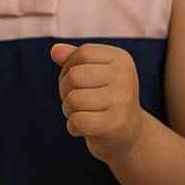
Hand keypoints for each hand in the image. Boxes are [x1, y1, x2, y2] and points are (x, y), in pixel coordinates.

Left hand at [50, 43, 145, 162]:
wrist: (129, 133)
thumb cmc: (106, 99)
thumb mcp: (94, 74)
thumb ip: (74, 59)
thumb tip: (55, 50)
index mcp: (122, 59)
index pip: (82, 53)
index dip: (70, 68)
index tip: (81, 82)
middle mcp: (126, 76)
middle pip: (74, 76)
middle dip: (66, 91)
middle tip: (80, 101)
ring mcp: (123, 100)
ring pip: (73, 100)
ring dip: (70, 110)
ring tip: (86, 113)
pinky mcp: (116, 124)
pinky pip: (77, 122)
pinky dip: (74, 127)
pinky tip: (88, 128)